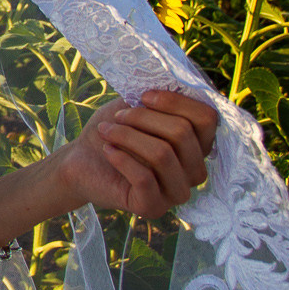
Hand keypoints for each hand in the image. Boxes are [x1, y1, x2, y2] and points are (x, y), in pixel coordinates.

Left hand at [54, 89, 218, 219]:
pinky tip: (108, 151)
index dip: (175, 102)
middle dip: (143, 117)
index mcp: (198, 144)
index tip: (143, 96)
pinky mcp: (153, 207)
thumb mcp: (136, 106)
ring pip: (163, 154)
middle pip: (182, 133)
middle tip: (117, 117)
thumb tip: (172, 82)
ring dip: (128, 136)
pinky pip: (144, 178)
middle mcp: (195, 170)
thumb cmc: (114, 130)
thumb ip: (159, 98)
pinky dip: (121, 158)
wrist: (81, 160)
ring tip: (107, 131)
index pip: (207, 118)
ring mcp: (177, 192)